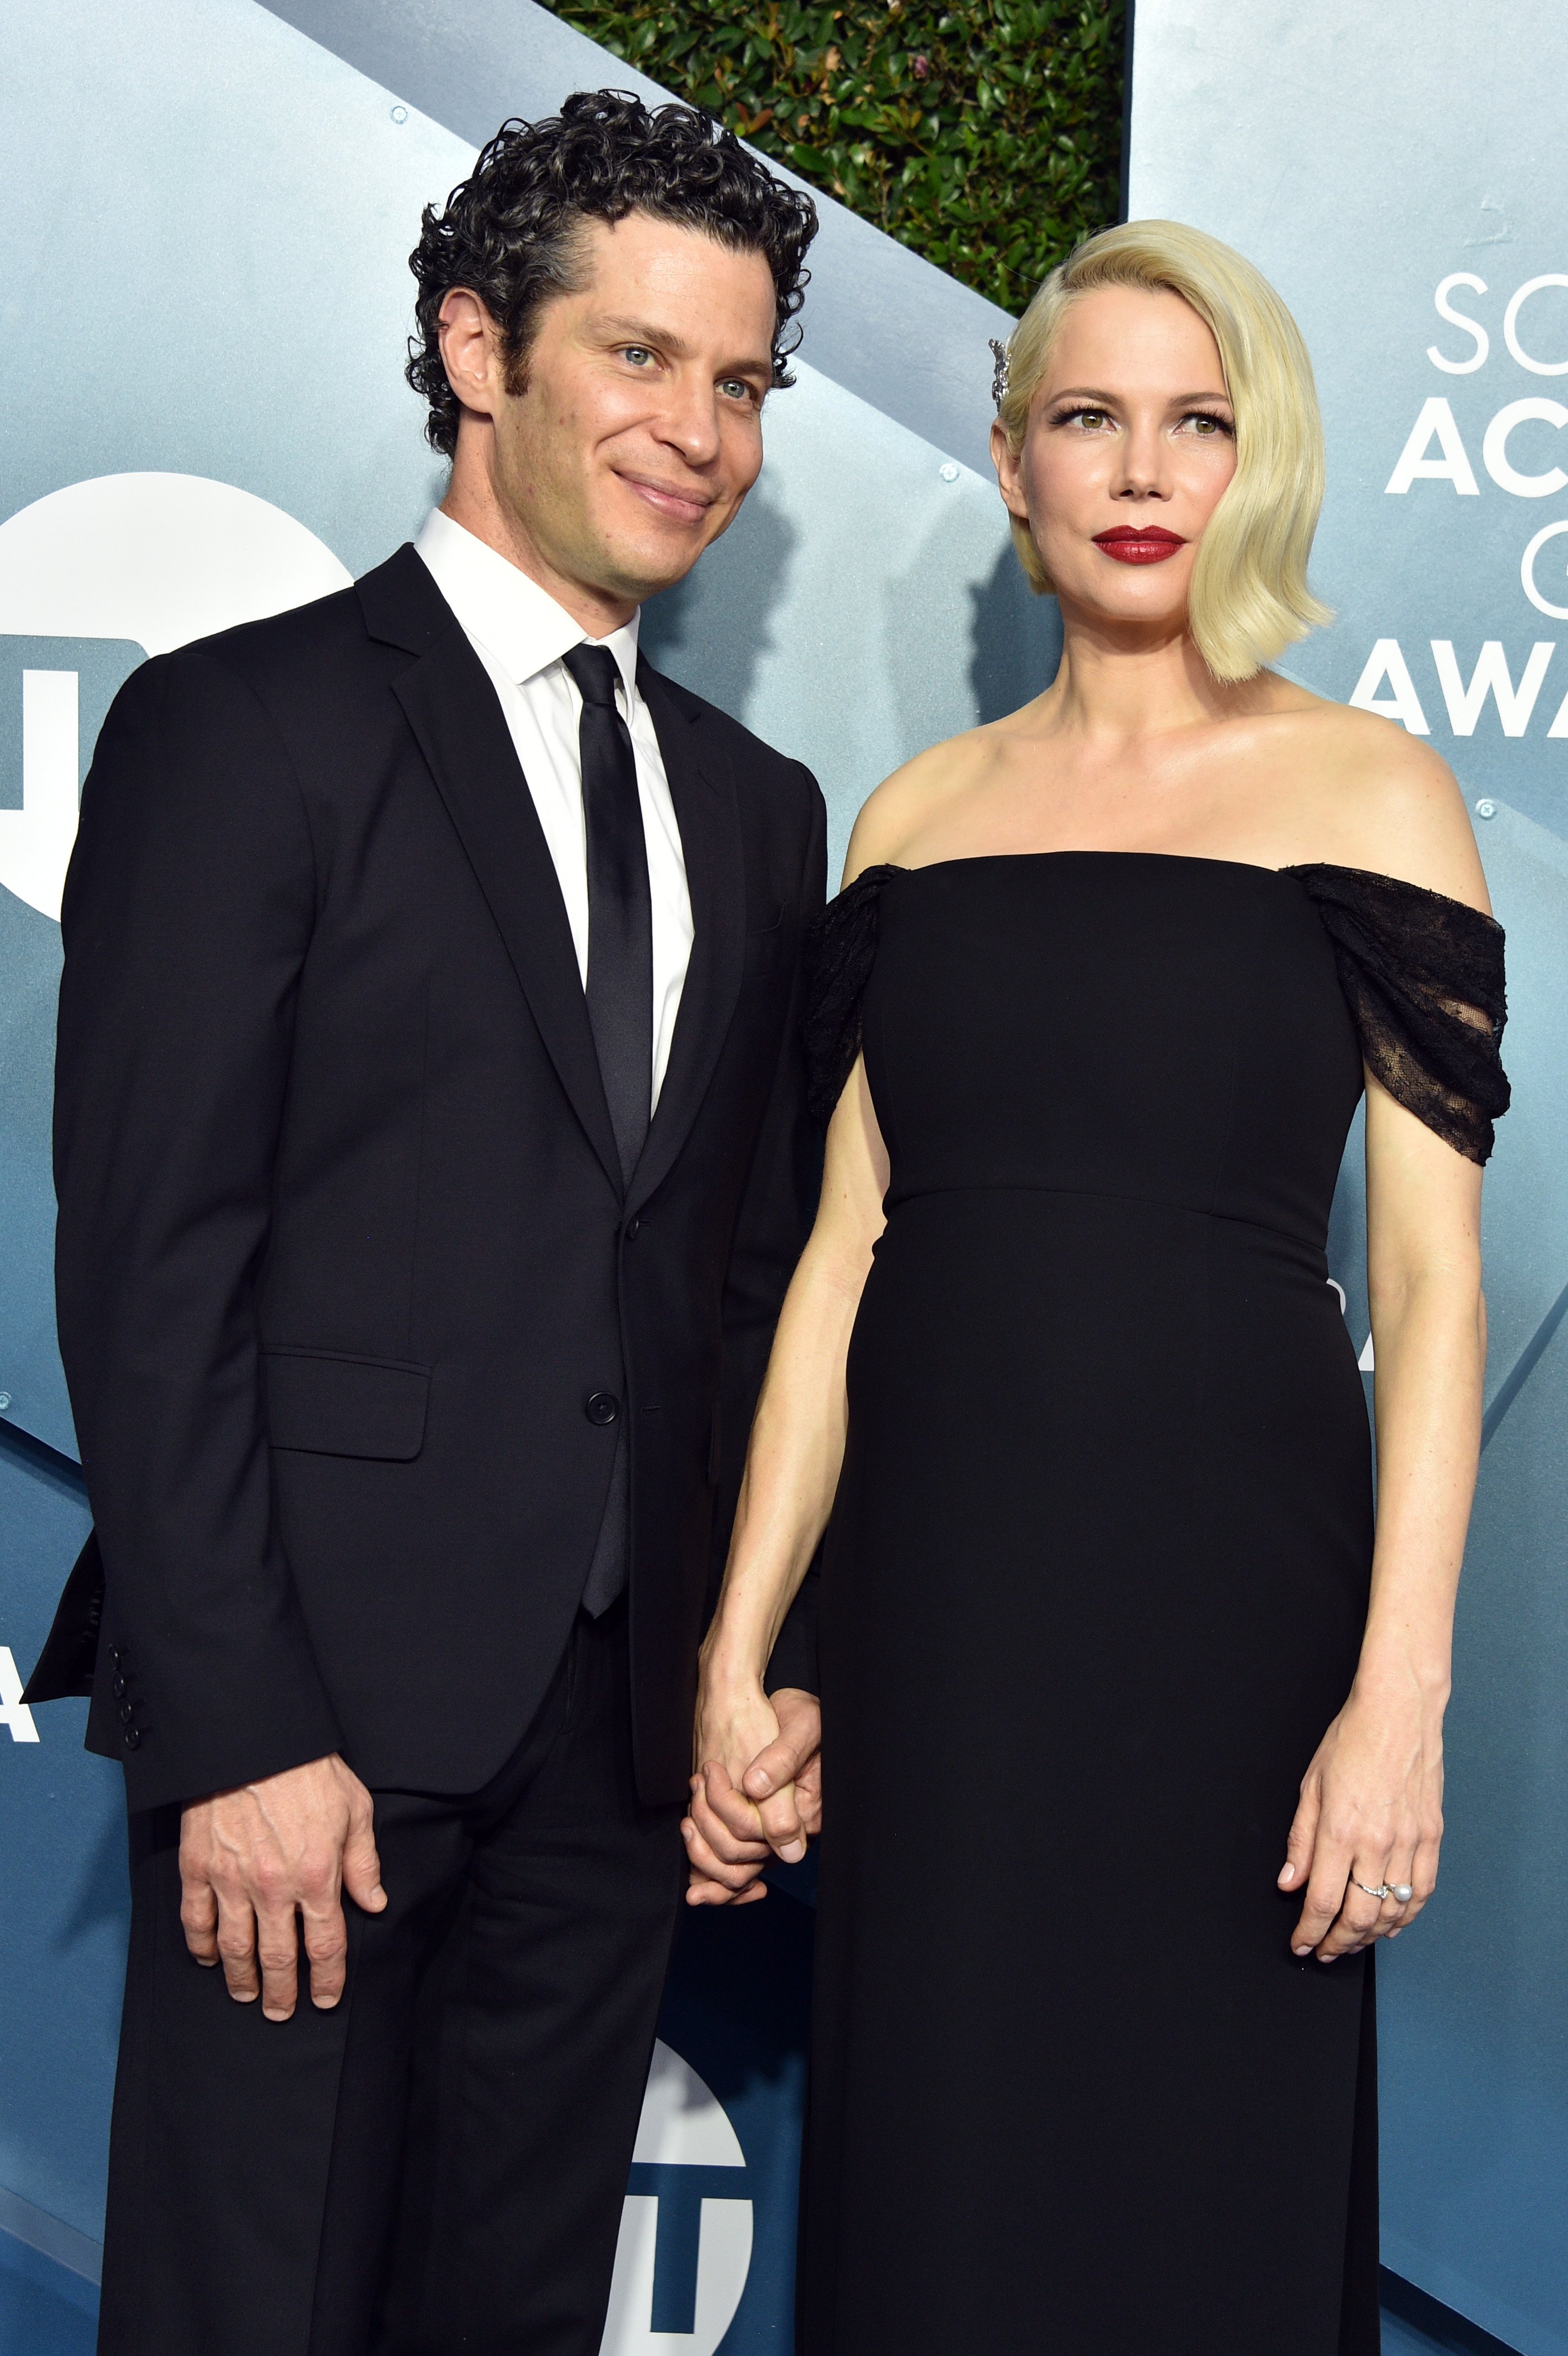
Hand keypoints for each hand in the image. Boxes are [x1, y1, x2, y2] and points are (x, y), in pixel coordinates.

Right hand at [179, 1753, 385, 2018]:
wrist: (256, 1738)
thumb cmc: (311, 1770)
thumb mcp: (354, 1809)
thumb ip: (363, 1862)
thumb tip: (375, 1903)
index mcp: (317, 1875)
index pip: (325, 1945)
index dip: (326, 1980)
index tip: (325, 1999)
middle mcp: (274, 1887)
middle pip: (277, 1958)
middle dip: (281, 1993)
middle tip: (281, 2012)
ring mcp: (231, 1879)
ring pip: (235, 1947)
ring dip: (241, 1979)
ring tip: (247, 1995)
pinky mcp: (199, 1867)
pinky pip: (196, 1920)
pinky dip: (201, 1947)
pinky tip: (209, 1959)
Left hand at [683, 1681, 821, 1906]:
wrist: (784, 1709)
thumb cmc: (798, 1713)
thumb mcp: (799, 1728)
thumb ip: (783, 1763)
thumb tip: (760, 1791)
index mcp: (806, 1811)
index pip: (757, 1833)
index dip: (724, 1813)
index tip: (708, 1778)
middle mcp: (789, 1829)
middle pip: (740, 1858)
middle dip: (708, 1827)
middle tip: (697, 1783)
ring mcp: (769, 1831)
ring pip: (731, 1868)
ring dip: (702, 1844)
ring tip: (692, 1802)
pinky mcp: (753, 1828)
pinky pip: (727, 1861)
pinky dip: (704, 1856)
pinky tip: (691, 1831)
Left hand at [1279, 1679, 1443, 1960]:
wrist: (1399, 1712)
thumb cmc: (1352, 1739)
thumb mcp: (1311, 1785)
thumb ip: (1300, 1839)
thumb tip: (1289, 1881)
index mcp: (1340, 1831)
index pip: (1322, 1901)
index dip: (1309, 1932)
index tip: (1301, 1944)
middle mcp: (1377, 1843)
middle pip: (1358, 1916)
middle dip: (1338, 1942)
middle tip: (1324, 1950)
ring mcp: (1409, 1842)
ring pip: (1393, 1911)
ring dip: (1370, 1935)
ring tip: (1352, 1941)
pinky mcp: (1432, 1837)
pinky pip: (1423, 1891)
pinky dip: (1407, 1915)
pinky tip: (1392, 1922)